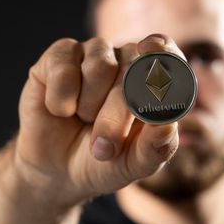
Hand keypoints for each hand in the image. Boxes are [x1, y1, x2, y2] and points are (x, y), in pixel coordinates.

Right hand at [14, 34, 183, 204]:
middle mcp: (127, 60)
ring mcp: (94, 54)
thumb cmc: (103, 162)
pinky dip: (61, 100)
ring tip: (84, 120)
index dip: (163, 54)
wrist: (55, 169)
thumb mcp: (132, 164)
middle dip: (118, 114)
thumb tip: (167, 125)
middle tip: (106, 148)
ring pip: (99, 65)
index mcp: (154, 82)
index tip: (154, 64)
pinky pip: (64, 69)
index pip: (168, 54)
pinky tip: (61, 110)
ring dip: (89, 106)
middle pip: (133, 66)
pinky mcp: (61, 55)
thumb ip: (156, 148)